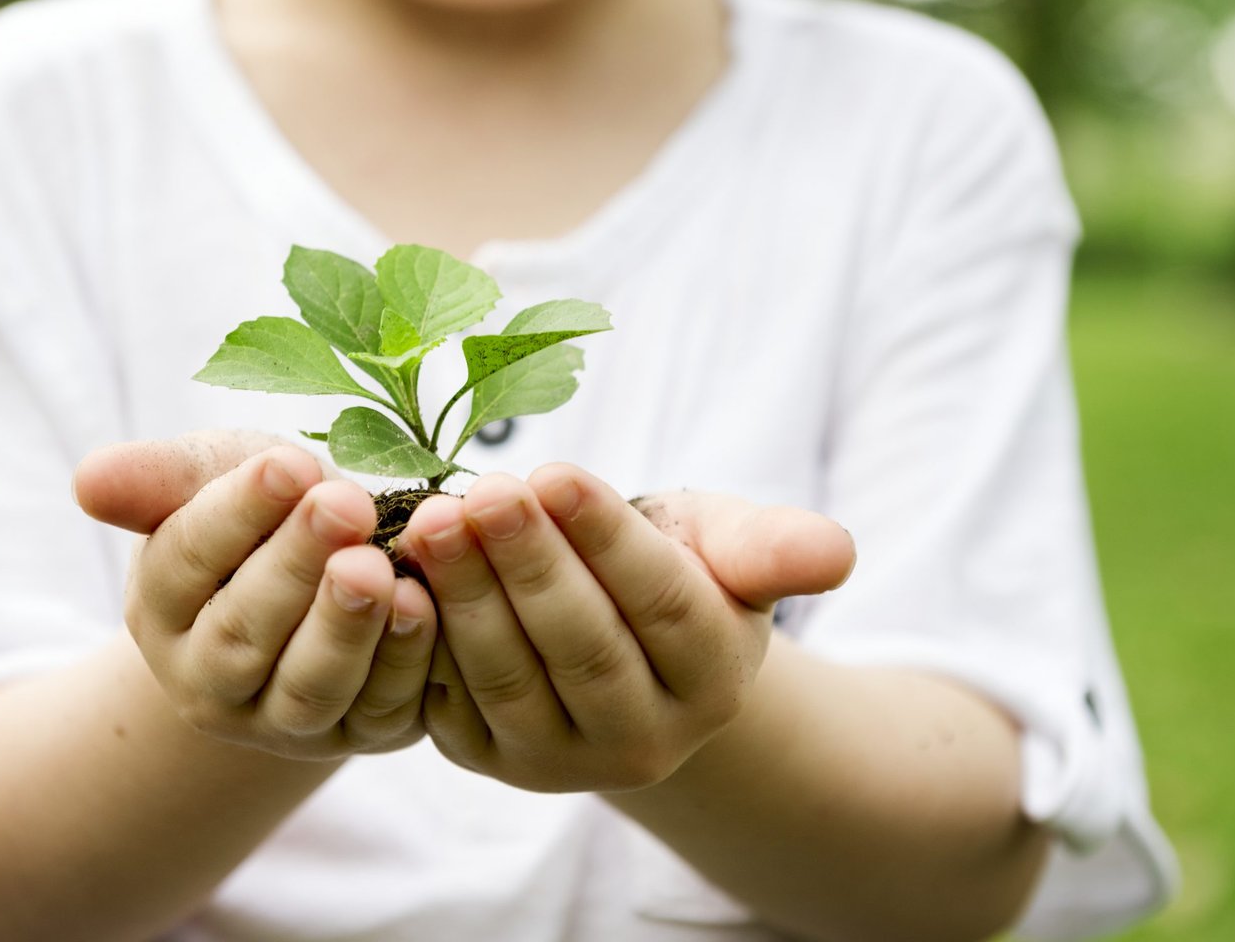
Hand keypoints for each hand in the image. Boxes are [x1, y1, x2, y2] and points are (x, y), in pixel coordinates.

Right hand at [72, 431, 438, 759]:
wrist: (329, 574)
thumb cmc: (267, 513)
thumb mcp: (215, 478)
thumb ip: (161, 478)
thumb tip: (88, 481)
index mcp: (162, 608)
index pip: (186, 560)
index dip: (237, 512)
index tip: (288, 463)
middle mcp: (211, 680)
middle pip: (244, 633)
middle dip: (296, 566)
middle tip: (344, 503)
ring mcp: (285, 720)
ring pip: (310, 687)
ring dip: (346, 627)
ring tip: (377, 567)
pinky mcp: (361, 732)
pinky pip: (382, 708)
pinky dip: (405, 660)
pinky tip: (424, 603)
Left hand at [398, 466, 854, 792]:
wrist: (619, 641)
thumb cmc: (677, 569)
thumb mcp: (728, 546)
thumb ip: (773, 547)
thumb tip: (835, 553)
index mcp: (715, 678)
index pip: (663, 605)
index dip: (607, 541)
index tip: (555, 474)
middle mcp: (646, 738)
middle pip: (583, 646)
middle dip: (528, 564)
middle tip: (481, 492)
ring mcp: (563, 759)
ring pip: (511, 678)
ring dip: (467, 597)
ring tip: (434, 521)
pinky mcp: (490, 758)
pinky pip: (451, 702)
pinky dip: (424, 639)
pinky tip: (399, 575)